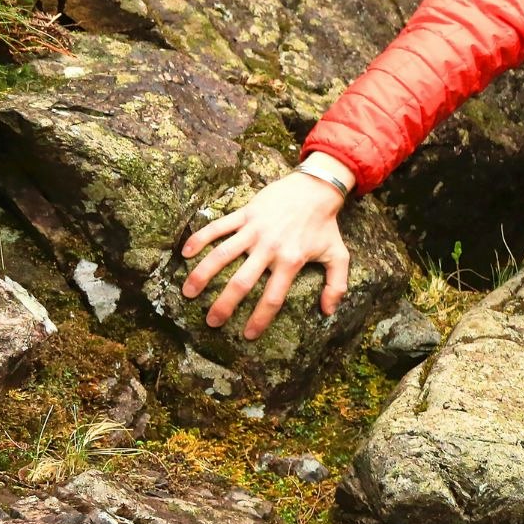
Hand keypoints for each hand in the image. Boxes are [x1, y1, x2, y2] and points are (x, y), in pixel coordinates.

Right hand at [180, 159, 352, 339]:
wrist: (316, 187)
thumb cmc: (325, 224)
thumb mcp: (338, 254)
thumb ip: (336, 284)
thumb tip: (329, 311)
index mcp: (291, 260)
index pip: (273, 297)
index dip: (260, 318)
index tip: (247, 335)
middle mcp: (270, 248)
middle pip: (241, 282)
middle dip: (223, 305)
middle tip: (211, 322)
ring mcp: (254, 230)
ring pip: (221, 255)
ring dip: (202, 274)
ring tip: (188, 293)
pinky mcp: (245, 214)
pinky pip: (218, 227)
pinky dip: (200, 239)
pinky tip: (185, 253)